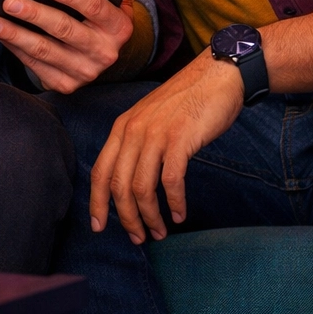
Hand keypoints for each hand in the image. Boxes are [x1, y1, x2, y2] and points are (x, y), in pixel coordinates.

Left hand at [0, 0, 149, 93]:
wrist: (100, 57)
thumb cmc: (103, 18)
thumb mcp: (119, 0)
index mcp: (120, 27)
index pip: (95, 7)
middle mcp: (105, 53)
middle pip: (65, 30)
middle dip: (36, 14)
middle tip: (10, 0)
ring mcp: (84, 72)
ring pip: (45, 50)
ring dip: (15, 34)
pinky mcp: (65, 85)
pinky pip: (35, 65)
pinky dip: (14, 47)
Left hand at [91, 51, 244, 243]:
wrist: (215, 75)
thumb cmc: (186, 100)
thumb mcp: (150, 117)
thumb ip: (137, 142)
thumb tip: (131, 182)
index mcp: (122, 126)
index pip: (100, 170)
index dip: (97, 202)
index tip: (99, 226)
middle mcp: (133, 130)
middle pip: (119, 185)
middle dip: (127, 218)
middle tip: (139, 238)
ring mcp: (156, 134)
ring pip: (142, 187)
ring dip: (150, 216)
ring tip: (160, 231)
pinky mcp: (179, 139)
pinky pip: (170, 181)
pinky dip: (174, 202)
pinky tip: (180, 214)